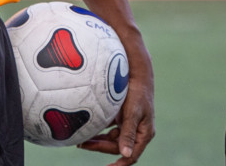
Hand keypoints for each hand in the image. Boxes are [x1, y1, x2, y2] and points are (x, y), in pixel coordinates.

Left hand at [78, 33, 154, 164]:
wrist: (136, 69)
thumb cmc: (137, 90)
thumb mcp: (133, 112)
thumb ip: (128, 132)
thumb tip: (126, 154)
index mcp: (144, 133)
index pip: (131, 156)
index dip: (119, 164)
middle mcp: (137, 130)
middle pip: (118, 147)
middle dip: (100, 148)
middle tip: (82, 145)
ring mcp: (128, 123)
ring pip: (112, 139)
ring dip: (97, 140)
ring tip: (81, 140)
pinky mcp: (121, 115)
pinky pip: (108, 128)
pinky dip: (98, 129)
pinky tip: (86, 129)